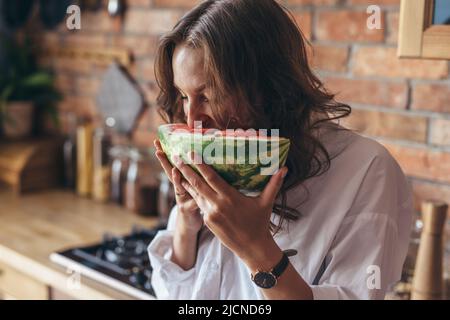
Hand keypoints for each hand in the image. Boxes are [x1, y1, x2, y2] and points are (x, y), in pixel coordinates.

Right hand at [154, 140, 202, 234]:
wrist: (189, 225)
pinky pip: (190, 203)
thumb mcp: (196, 186)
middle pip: (170, 172)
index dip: (168, 153)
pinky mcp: (187, 210)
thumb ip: (198, 174)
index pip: (174, 163)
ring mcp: (182, 199)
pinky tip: (192, 198)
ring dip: (175, 178)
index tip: (160, 140)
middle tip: (157, 149)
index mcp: (183, 180)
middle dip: (164, 161)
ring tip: (174, 169)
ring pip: (178, 186)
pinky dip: (191, 199)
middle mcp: (180, 188)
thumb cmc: (196, 203)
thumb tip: (206, 157)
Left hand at [172, 151, 287, 265]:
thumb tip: (284, 168)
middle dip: (186, 170)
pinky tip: (187, 186)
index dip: (201, 165)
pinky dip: (193, 194)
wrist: (252, 247)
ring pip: (195, 194)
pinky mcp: (207, 221)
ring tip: (177, 169)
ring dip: (185, 181)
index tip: (192, 153)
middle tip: (176, 157)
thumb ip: (273, 184)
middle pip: (198, 184)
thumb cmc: (260, 223)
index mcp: (230, 198)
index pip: (212, 178)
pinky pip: (199, 205)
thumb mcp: (266, 203)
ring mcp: (210, 214)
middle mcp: (218, 205)